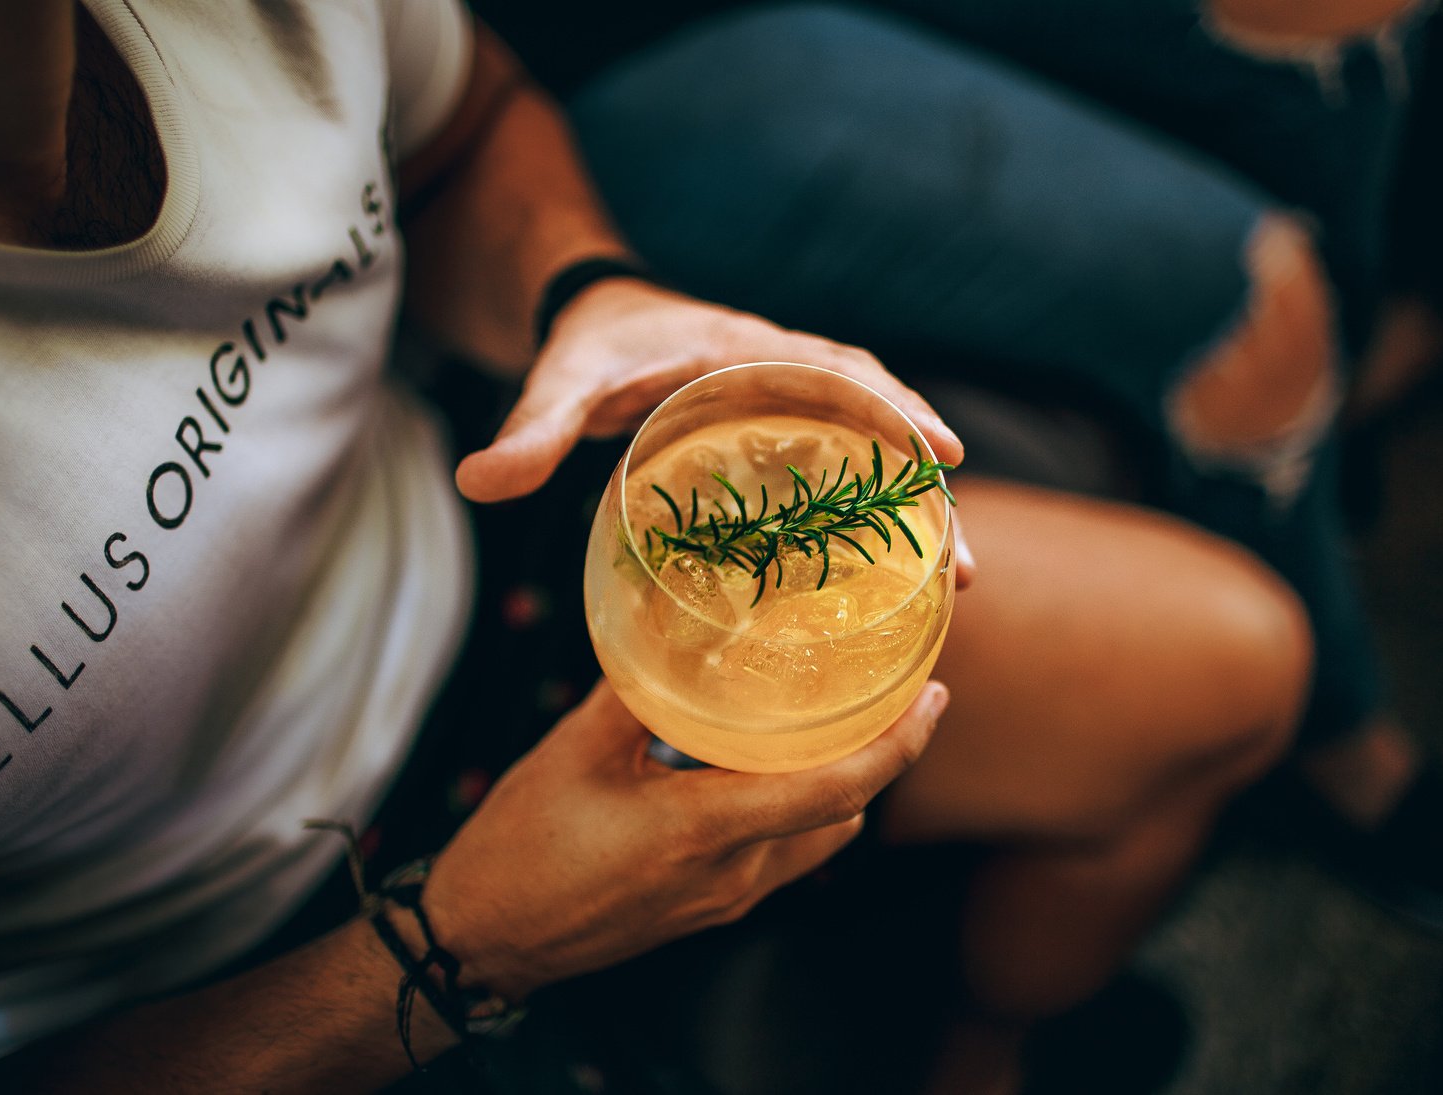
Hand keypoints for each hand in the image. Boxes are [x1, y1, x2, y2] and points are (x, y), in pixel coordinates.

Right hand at [419, 678, 949, 1000]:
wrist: (483, 941)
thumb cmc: (519, 850)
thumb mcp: (572, 752)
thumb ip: (634, 690)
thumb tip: (674, 627)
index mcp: (705, 831)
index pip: (837, 789)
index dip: (899, 745)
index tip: (933, 698)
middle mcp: (732, 874)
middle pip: (844, 812)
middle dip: (878, 755)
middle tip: (886, 691)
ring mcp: (724, 899)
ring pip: (818, 838)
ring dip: (838, 783)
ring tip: (833, 719)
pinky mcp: (708, 909)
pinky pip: (782, 855)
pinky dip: (799, 808)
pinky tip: (768, 766)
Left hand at [454, 279, 975, 583]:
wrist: (602, 321)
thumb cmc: (592, 347)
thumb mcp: (562, 383)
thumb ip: (530, 428)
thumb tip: (480, 484)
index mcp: (750, 350)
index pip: (842, 370)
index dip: (896, 409)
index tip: (943, 453)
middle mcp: (789, 376)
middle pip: (882, 423)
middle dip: (926, 490)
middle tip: (962, 564)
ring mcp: (797, 409)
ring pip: (877, 455)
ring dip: (918, 513)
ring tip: (954, 582)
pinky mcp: (791, 439)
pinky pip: (853, 472)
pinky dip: (883, 515)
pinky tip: (900, 577)